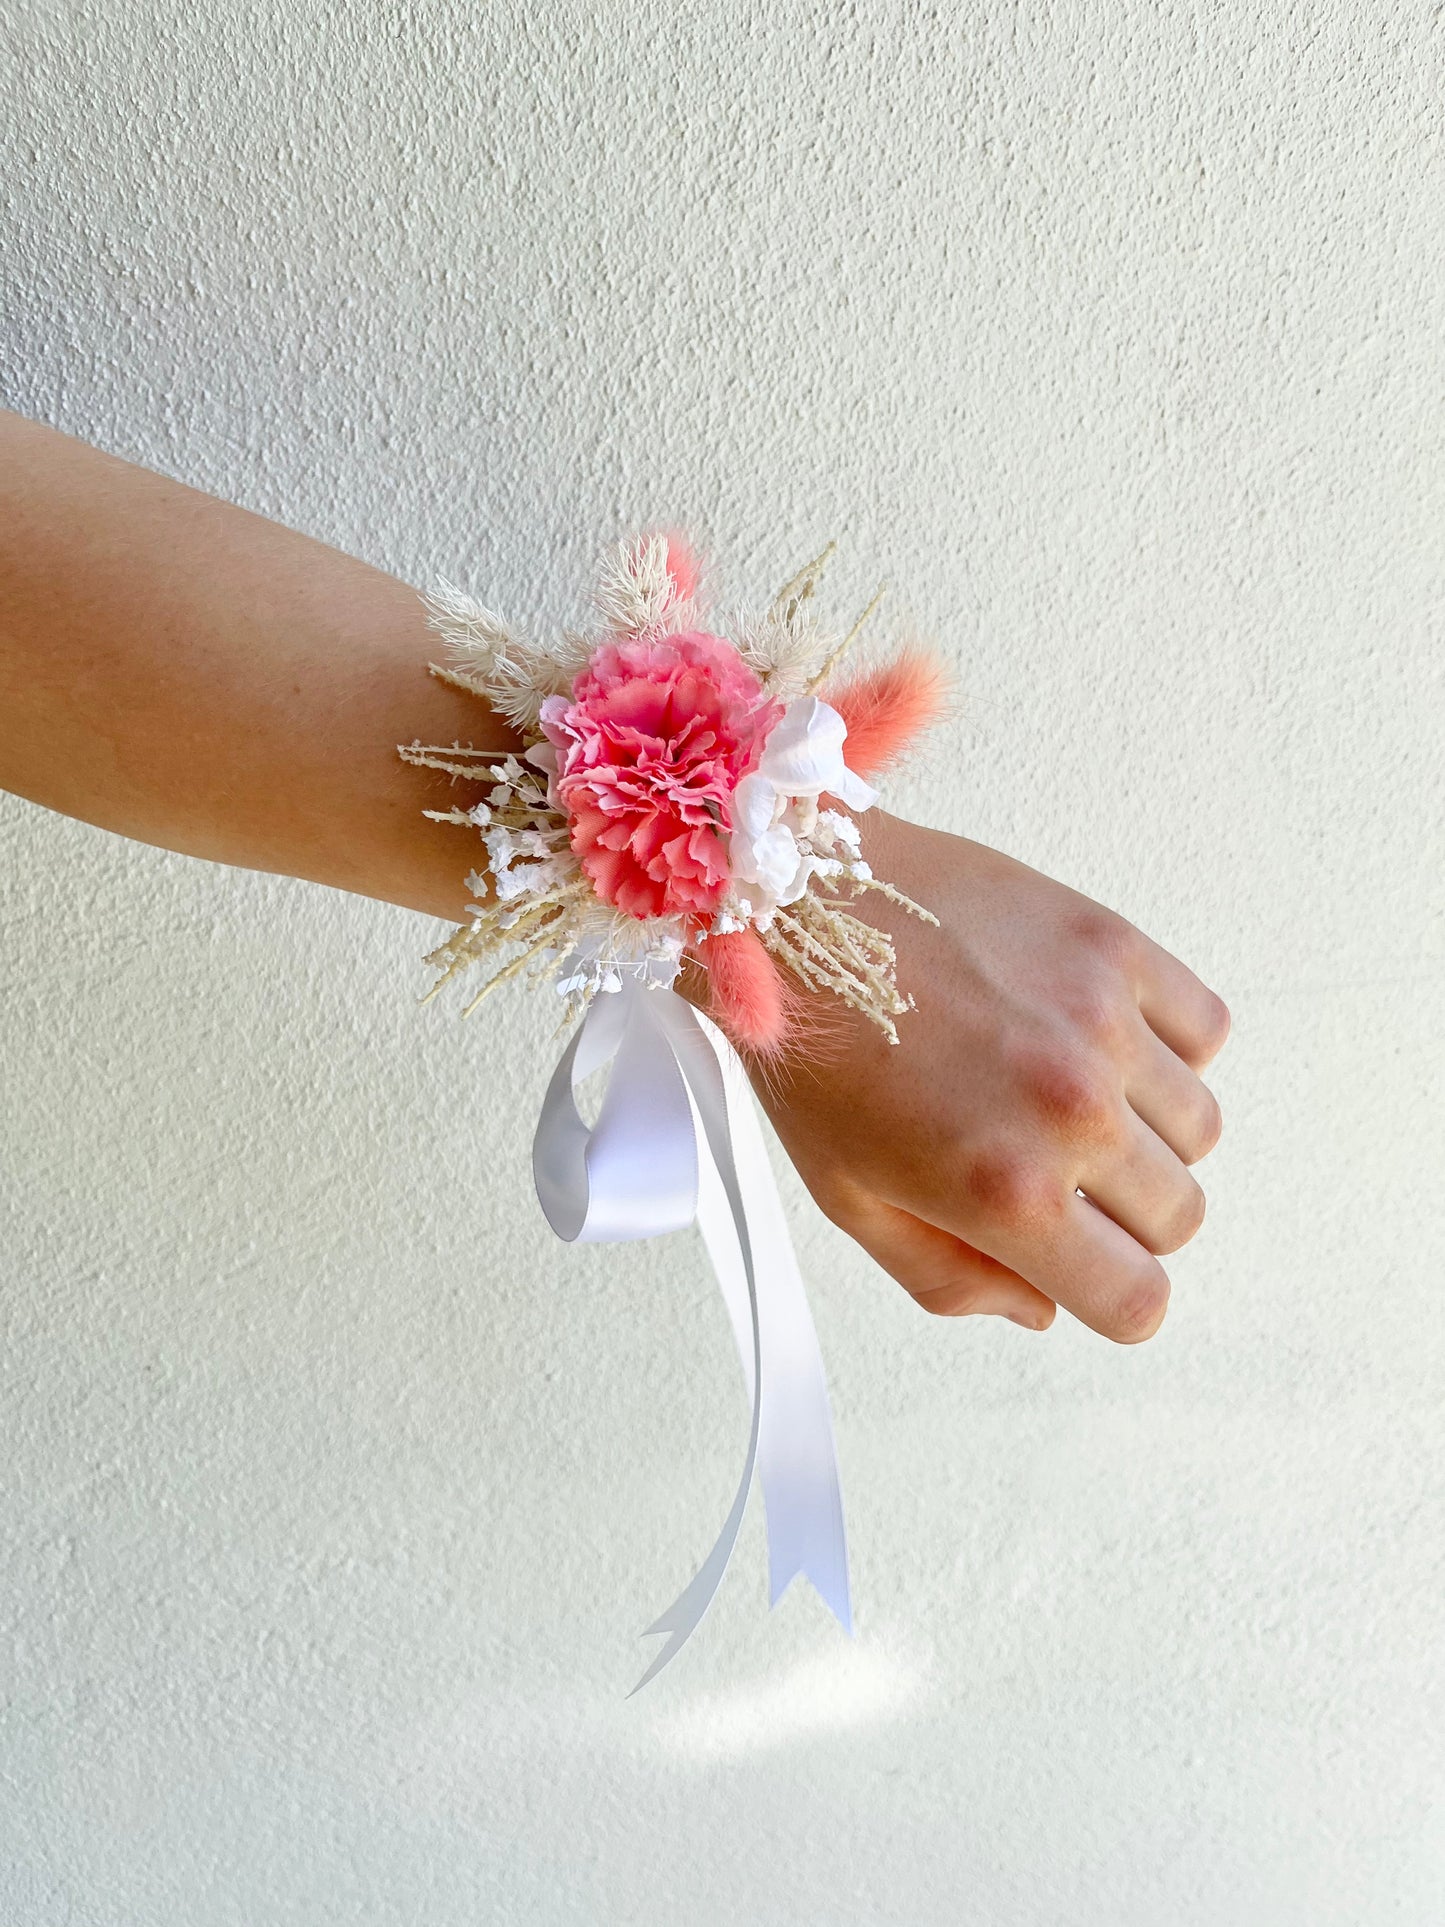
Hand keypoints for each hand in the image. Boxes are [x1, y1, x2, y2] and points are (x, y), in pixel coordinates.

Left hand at [745, 812, 1229, 1338]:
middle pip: (1177, 1217)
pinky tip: (1098, 1038)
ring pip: (1198, 1129)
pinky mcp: (1114, 947)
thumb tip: (1040, 1306)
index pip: (1136, 1300)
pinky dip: (1167, 1045)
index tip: (1088, 1266)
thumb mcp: (851, 1200)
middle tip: (1057, 1171)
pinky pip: (1206, 1029)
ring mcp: (1102, 1023)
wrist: (796, 910)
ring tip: (1065, 1094)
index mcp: (1005, 1192)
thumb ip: (951, 1278)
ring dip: (1146, 1129)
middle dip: (1123, 1216)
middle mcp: (1071, 1112)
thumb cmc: (813, 1051)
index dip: (1113, 1296)